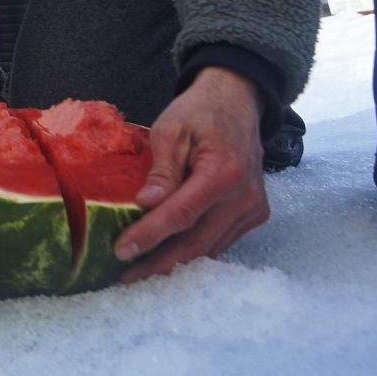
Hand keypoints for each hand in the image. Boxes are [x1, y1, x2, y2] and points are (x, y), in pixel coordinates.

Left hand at [115, 67, 268, 282]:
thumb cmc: (199, 111)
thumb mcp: (171, 130)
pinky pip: (220, 240)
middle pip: (196, 242)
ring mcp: (253, 208)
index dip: (149, 236)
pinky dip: (194, 250)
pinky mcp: (254, 214)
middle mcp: (244, 197)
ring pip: (209, 247)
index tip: (121, 251)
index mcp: (223, 172)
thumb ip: (162, 171)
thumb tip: (145, 206)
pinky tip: (168, 255)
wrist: (237, 101)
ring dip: (175, 261)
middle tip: (126, 274)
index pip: (181, 215)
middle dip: (159, 261)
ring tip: (140, 269)